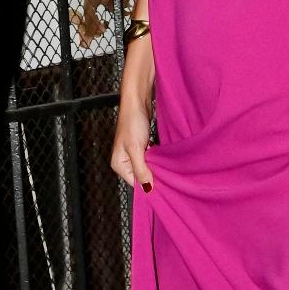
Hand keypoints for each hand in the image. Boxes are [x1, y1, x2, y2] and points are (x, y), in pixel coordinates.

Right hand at [110, 38, 155, 193]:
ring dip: (157, 168)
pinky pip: (151, 160)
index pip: (135, 183)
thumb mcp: (136, 148)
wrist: (137, 100)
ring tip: (168, 169)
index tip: (164, 187)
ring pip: (148, 168)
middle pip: (142, 177)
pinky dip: (158, 160)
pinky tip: (165, 159)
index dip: (149, 185)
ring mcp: (133, 155)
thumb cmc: (132, 121)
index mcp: (119, 164)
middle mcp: (124, 162)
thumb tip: (147, 189)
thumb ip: (141, 169)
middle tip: (169, 177)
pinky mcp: (141, 148)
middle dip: (154, 177)